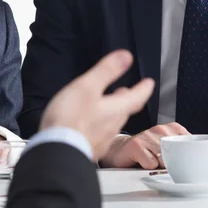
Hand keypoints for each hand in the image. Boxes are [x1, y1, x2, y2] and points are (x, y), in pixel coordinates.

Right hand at [40, 50, 154, 161]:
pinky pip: (100, 135)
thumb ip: (107, 71)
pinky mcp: (90, 149)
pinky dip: (100, 126)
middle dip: (126, 100)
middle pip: (124, 111)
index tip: (149, 82)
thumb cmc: (72, 116)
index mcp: (116, 110)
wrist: (58, 150)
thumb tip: (127, 56)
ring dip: (113, 113)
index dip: (143, 88)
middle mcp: (113, 126)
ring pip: (113, 123)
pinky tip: (92, 126)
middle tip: (126, 92)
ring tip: (109, 106)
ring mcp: (102, 140)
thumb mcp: (88, 87)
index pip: (136, 97)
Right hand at [100, 123, 189, 168]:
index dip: (190, 158)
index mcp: (173, 129)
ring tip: (151, 160)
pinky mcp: (136, 145)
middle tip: (163, 163)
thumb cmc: (148, 153)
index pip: (192, 145)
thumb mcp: (170, 150)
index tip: (186, 162)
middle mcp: (161, 129)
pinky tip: (141, 161)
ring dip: (159, 166)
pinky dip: (148, 167)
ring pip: (165, 160)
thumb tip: (207, 167)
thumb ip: (186, 153)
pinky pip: (151, 164)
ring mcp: (148, 135)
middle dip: (174, 164)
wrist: (121, 150)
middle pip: (179, 155)